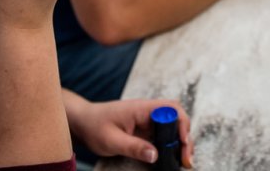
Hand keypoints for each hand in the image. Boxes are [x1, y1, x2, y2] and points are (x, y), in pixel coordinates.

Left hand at [68, 98, 193, 167]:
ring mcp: (147, 121)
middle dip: (185, 137)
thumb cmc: (94, 126)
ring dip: (180, 143)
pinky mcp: (145, 130)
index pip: (171, 108)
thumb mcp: (111, 140)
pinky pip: (163, 136)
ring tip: (184, 161)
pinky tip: (173, 158)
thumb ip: (133, 147)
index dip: (181, 124)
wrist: (82, 123)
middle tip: (187, 158)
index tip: (182, 142)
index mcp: (142, 108)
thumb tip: (156, 155)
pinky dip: (171, 146)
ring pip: (172, 128)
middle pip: (177, 119)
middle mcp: (148, 112)